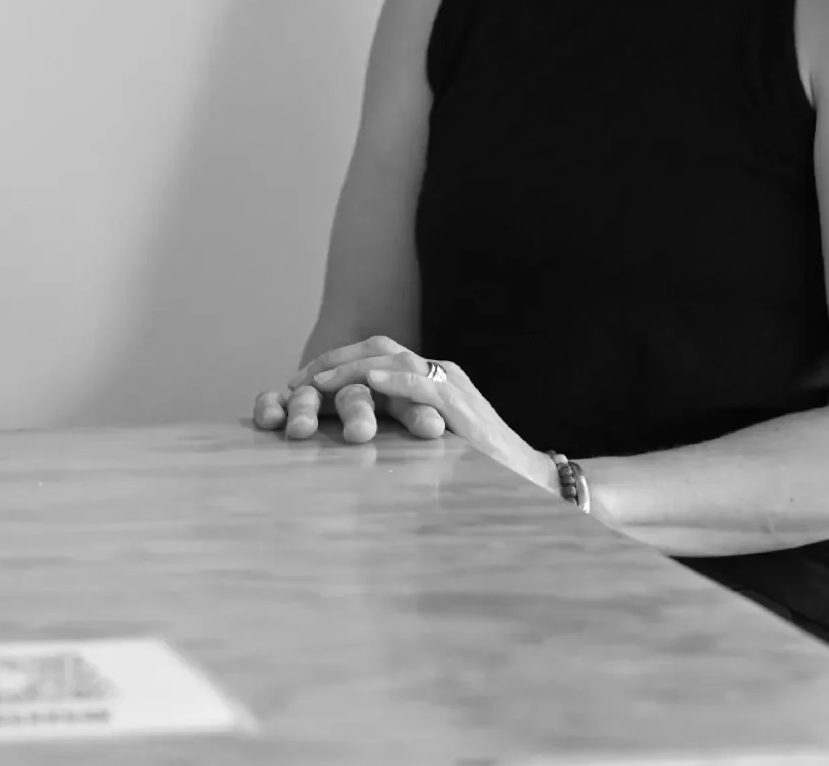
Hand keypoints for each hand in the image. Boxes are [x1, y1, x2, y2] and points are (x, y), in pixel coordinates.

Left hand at [282, 336, 557, 490]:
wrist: (529, 480)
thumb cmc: (476, 468)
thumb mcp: (427, 442)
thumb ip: (397, 429)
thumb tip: (349, 438)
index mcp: (428, 378)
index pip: (376, 354)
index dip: (337, 362)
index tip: (302, 381)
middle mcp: (439, 372)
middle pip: (379, 348)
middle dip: (335, 359)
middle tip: (298, 381)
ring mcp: (452, 385)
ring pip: (395, 359)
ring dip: (353, 367)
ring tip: (319, 379)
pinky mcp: (462, 406)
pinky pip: (424, 383)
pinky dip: (394, 379)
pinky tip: (368, 383)